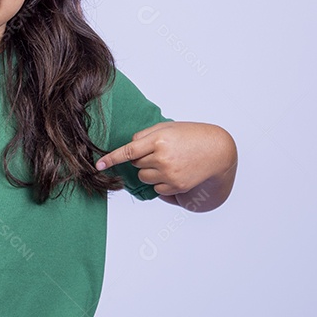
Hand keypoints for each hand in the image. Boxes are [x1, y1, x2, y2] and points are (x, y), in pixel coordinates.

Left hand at [95, 121, 236, 199]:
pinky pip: (156, 188)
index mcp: (159, 139)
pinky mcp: (176, 186)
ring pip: (144, 177)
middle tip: (161, 151)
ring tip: (169, 161)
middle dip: (143, 159)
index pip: (128, 150)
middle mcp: (162, 158)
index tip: (98, 165)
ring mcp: (170, 174)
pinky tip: (175, 172)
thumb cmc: (192, 135)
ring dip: (150, 171)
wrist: (218, 151)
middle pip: (136, 164)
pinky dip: (161, 182)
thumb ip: (146, 135)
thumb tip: (128, 146)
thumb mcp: (168, 127)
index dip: (111, 158)